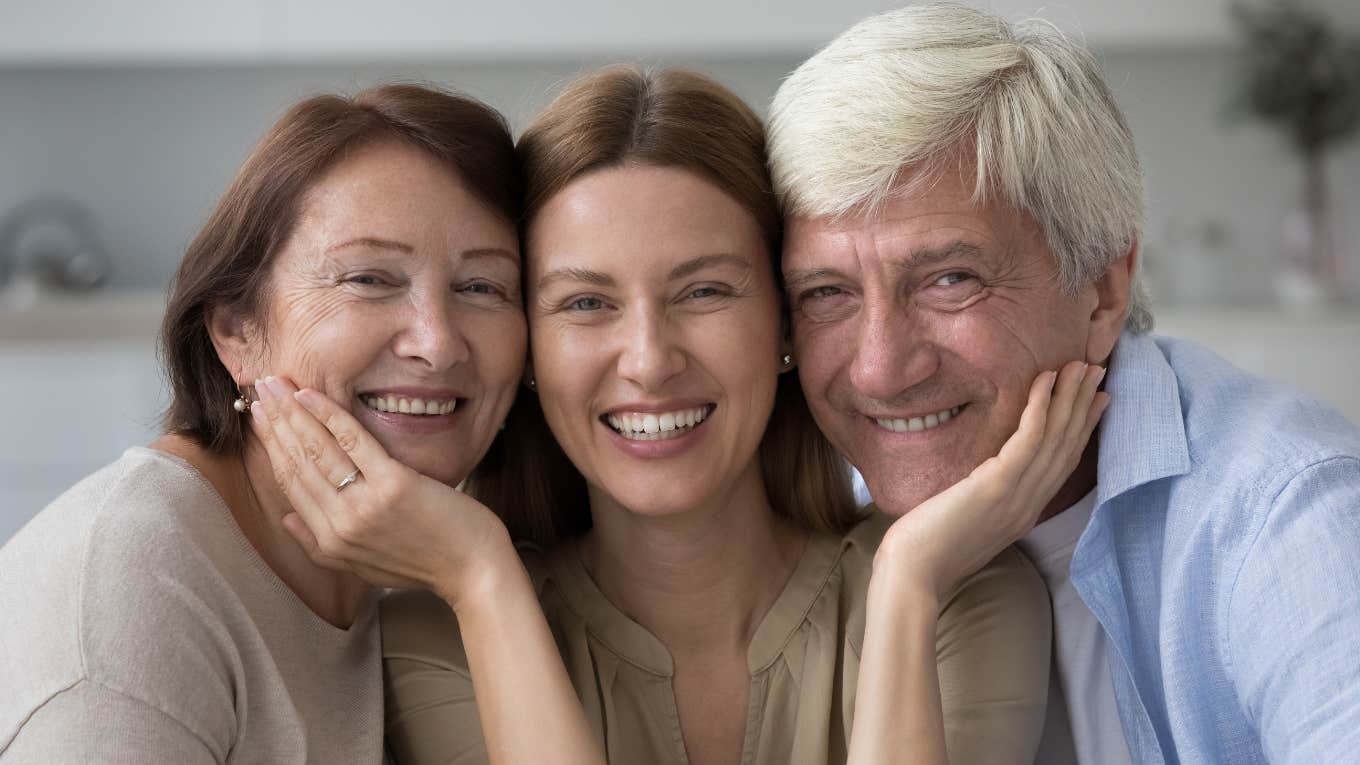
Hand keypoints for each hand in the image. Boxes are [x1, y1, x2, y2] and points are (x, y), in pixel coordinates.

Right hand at [250, 376, 513, 606]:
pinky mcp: (392, 485)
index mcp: (329, 543)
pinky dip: (328, 415)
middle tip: (259, 390)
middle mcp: (338, 525)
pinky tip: (309, 395)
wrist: (473, 570)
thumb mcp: (364, 566)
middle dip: (274, 422)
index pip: (290, 485)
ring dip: (291, 413)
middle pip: (296, 463)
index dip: (271, 447)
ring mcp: (363, 505)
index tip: (259, 418)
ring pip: (316, 450)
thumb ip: (319, 545)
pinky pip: (351, 442)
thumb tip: (288, 518)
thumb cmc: (426, 563)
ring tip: (276, 385)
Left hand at [876, 360, 1108, 602]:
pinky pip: (1028, 438)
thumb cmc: (927, 553)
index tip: (1097, 402)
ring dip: (1071, 397)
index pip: (1061, 464)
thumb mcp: (966, 523)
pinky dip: (1040, 406)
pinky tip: (1045, 380)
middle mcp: (1029, 504)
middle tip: (1099, 372)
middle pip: (1066, 446)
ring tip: (1084, 365)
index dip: (1082, 430)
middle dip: (1084, 406)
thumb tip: (979, 486)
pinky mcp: (998, 485)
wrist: (913, 576)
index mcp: (1023, 513)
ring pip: (1055, 438)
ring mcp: (1017, 495)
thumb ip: (983, 504)